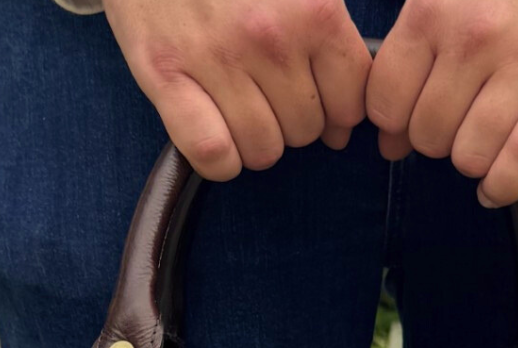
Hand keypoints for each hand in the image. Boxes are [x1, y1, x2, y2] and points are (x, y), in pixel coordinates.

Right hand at [100, 0, 372, 182]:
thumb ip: (331, 36)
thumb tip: (344, 125)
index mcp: (314, 11)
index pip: (352, 101)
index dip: (340, 113)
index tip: (321, 106)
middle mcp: (270, 40)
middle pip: (307, 129)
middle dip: (296, 125)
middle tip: (274, 102)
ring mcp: (215, 60)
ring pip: (263, 148)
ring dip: (258, 146)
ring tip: (244, 118)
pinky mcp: (164, 75)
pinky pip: (210, 151)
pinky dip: (220, 161)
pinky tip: (218, 143)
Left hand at [363, 0, 517, 204]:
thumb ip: (410, 54)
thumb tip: (389, 141)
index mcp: (434, 10)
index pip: (386, 101)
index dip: (392, 124)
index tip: (405, 123)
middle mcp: (476, 37)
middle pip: (427, 132)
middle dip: (433, 141)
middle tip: (453, 125)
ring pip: (471, 152)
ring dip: (470, 161)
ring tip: (480, 144)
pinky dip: (505, 184)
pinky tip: (494, 189)